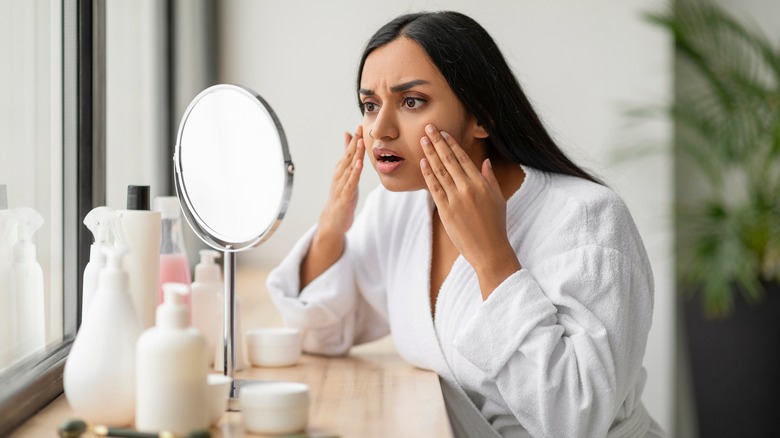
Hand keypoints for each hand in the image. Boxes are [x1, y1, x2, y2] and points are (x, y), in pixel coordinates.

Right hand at [301, 126, 364, 288]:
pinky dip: (354, 174)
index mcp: (341, 170)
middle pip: (348, 157)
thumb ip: (346, 155)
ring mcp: (341, 186)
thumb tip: (348, 136)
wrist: (332, 220)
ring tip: (359, 143)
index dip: (354, 139)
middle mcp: (339, 176)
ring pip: (349, 168)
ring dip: (354, 155)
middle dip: (354, 143)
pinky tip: (359, 165)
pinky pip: (350, 184)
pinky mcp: (345, 197)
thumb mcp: (345, 174)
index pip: (348, 152)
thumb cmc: (341, 195)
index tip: (360, 125)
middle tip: (359, 129)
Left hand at [420, 124, 520, 298]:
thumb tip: (485, 162)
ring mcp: (455, 199)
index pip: (463, 158)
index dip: (451, 144)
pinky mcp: (446, 211)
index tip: (443, 132)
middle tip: (428, 128)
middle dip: (437, 142)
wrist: (490, 250)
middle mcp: (468, 188)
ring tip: (422, 141)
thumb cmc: (496, 225)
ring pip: (440, 172)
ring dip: (430, 154)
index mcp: (481, 183)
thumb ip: (490, 179)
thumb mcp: (498, 199)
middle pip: (449, 160)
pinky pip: (434, 189)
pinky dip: (428, 175)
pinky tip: (422, 163)